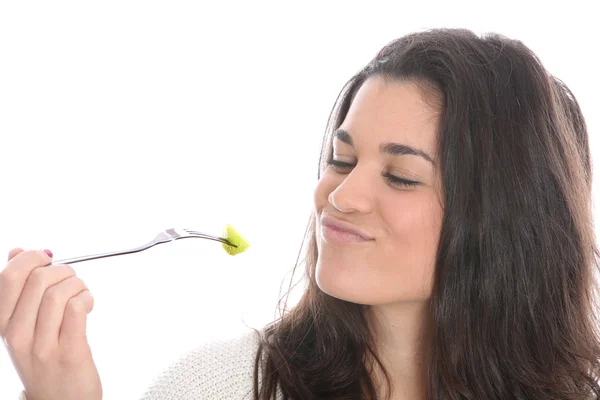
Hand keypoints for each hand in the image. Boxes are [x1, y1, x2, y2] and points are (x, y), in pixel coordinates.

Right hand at [0, 249, 101, 399]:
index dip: (32, 258)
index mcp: (3, 324)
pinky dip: (86, 298)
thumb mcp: (23, 326)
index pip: (8, 277)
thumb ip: (19, 289)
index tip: (48, 260)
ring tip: (81, 294)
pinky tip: (88, 306)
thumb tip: (17, 251)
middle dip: (62, 270)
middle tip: (71, 280)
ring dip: (78, 284)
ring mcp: (42, 345)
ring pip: (59, 291)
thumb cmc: (45, 359)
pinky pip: (76, 308)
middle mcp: (17, 335)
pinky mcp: (69, 352)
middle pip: (38, 279)